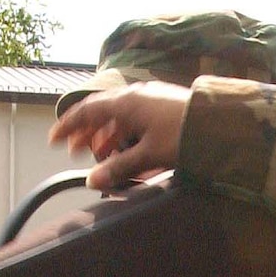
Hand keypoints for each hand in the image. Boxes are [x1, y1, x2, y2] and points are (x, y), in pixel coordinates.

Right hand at [47, 81, 190, 190]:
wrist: (221, 124)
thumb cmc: (184, 135)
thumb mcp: (148, 155)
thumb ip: (118, 167)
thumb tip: (92, 180)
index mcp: (126, 102)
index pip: (86, 110)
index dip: (68, 125)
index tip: (54, 139)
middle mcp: (135, 96)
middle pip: (101, 112)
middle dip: (87, 132)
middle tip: (76, 151)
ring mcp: (151, 99)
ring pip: (119, 116)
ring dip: (106, 135)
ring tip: (100, 154)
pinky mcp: (164, 106)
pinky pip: (135, 119)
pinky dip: (125, 133)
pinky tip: (126, 150)